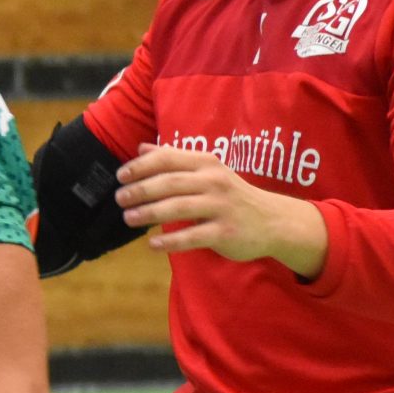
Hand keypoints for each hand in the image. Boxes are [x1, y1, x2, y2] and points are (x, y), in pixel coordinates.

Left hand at [115, 144, 328, 275]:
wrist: (273, 221)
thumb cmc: (231, 195)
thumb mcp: (207, 171)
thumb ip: (174, 159)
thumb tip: (140, 148)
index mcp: (207, 164)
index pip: (169, 159)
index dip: (141, 166)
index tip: (120, 176)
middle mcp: (214, 182)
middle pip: (170, 183)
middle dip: (141, 190)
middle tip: (120, 198)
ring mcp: (221, 207)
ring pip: (178, 208)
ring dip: (149, 213)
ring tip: (129, 218)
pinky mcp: (225, 232)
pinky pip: (192, 237)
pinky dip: (170, 241)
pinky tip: (152, 244)